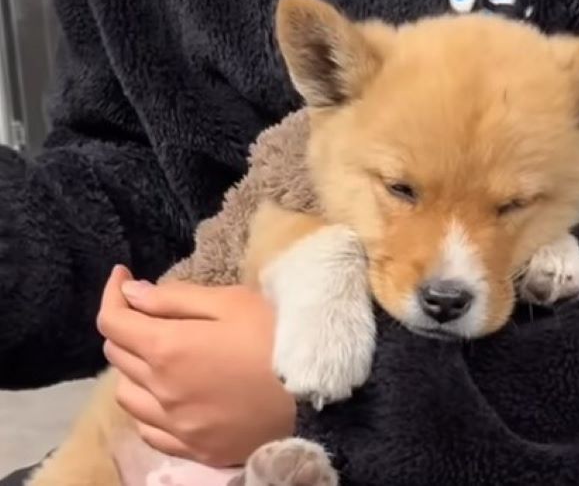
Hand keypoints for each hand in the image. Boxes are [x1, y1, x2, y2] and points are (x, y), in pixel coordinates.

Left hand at [97, 266, 294, 466]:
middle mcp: (161, 391)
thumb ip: (175, 298)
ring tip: (159, 355)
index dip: (113, 293)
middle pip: (118, 354)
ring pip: (127, 395)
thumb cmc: (276, 336)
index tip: (123, 277)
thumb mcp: (231, 302)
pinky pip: (150, 431)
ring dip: (132, 368)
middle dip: (126, 325)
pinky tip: (168, 396)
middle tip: (150, 311)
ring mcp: (176, 425)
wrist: (318, 393)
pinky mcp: (194, 448)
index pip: (113, 320)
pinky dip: (148, 408)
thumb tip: (132, 294)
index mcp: (167, 349)